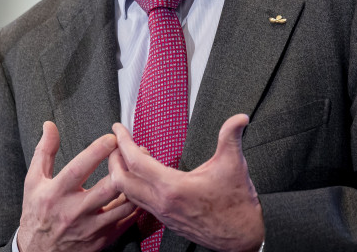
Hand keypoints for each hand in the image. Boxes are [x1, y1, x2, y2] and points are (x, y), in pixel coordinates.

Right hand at [17, 121, 139, 251]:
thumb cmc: (36, 212)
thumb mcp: (33, 181)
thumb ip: (44, 151)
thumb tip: (49, 126)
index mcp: (56, 193)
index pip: (79, 169)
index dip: (97, 151)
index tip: (112, 138)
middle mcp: (74, 211)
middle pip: (106, 188)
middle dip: (123, 167)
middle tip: (134, 151)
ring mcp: (90, 227)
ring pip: (121, 205)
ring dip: (133, 186)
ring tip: (139, 169)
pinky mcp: (101, 239)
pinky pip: (126, 221)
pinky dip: (135, 206)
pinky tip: (138, 192)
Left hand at [110, 114, 264, 251]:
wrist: (242, 236)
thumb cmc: (237, 204)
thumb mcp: (234, 164)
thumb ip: (231, 137)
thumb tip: (239, 118)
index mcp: (174, 187)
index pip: (135, 162)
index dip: (123, 142)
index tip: (119, 129)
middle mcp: (162, 203)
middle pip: (121, 181)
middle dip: (114, 159)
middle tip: (118, 143)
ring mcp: (162, 214)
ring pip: (128, 194)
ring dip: (123, 174)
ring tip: (132, 156)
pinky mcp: (166, 220)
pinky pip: (139, 203)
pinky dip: (134, 187)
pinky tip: (144, 176)